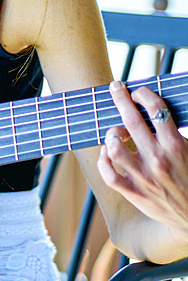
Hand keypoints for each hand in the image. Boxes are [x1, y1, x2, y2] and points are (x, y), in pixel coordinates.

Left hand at [97, 80, 187, 238]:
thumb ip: (175, 132)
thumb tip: (161, 112)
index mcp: (175, 145)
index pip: (156, 109)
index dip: (144, 94)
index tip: (138, 91)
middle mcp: (157, 159)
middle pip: (131, 121)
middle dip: (121, 99)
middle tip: (115, 87)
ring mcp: (144, 177)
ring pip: (115, 149)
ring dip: (112, 134)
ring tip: (116, 131)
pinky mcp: (134, 193)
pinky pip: (109, 175)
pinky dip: (104, 161)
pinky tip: (107, 152)